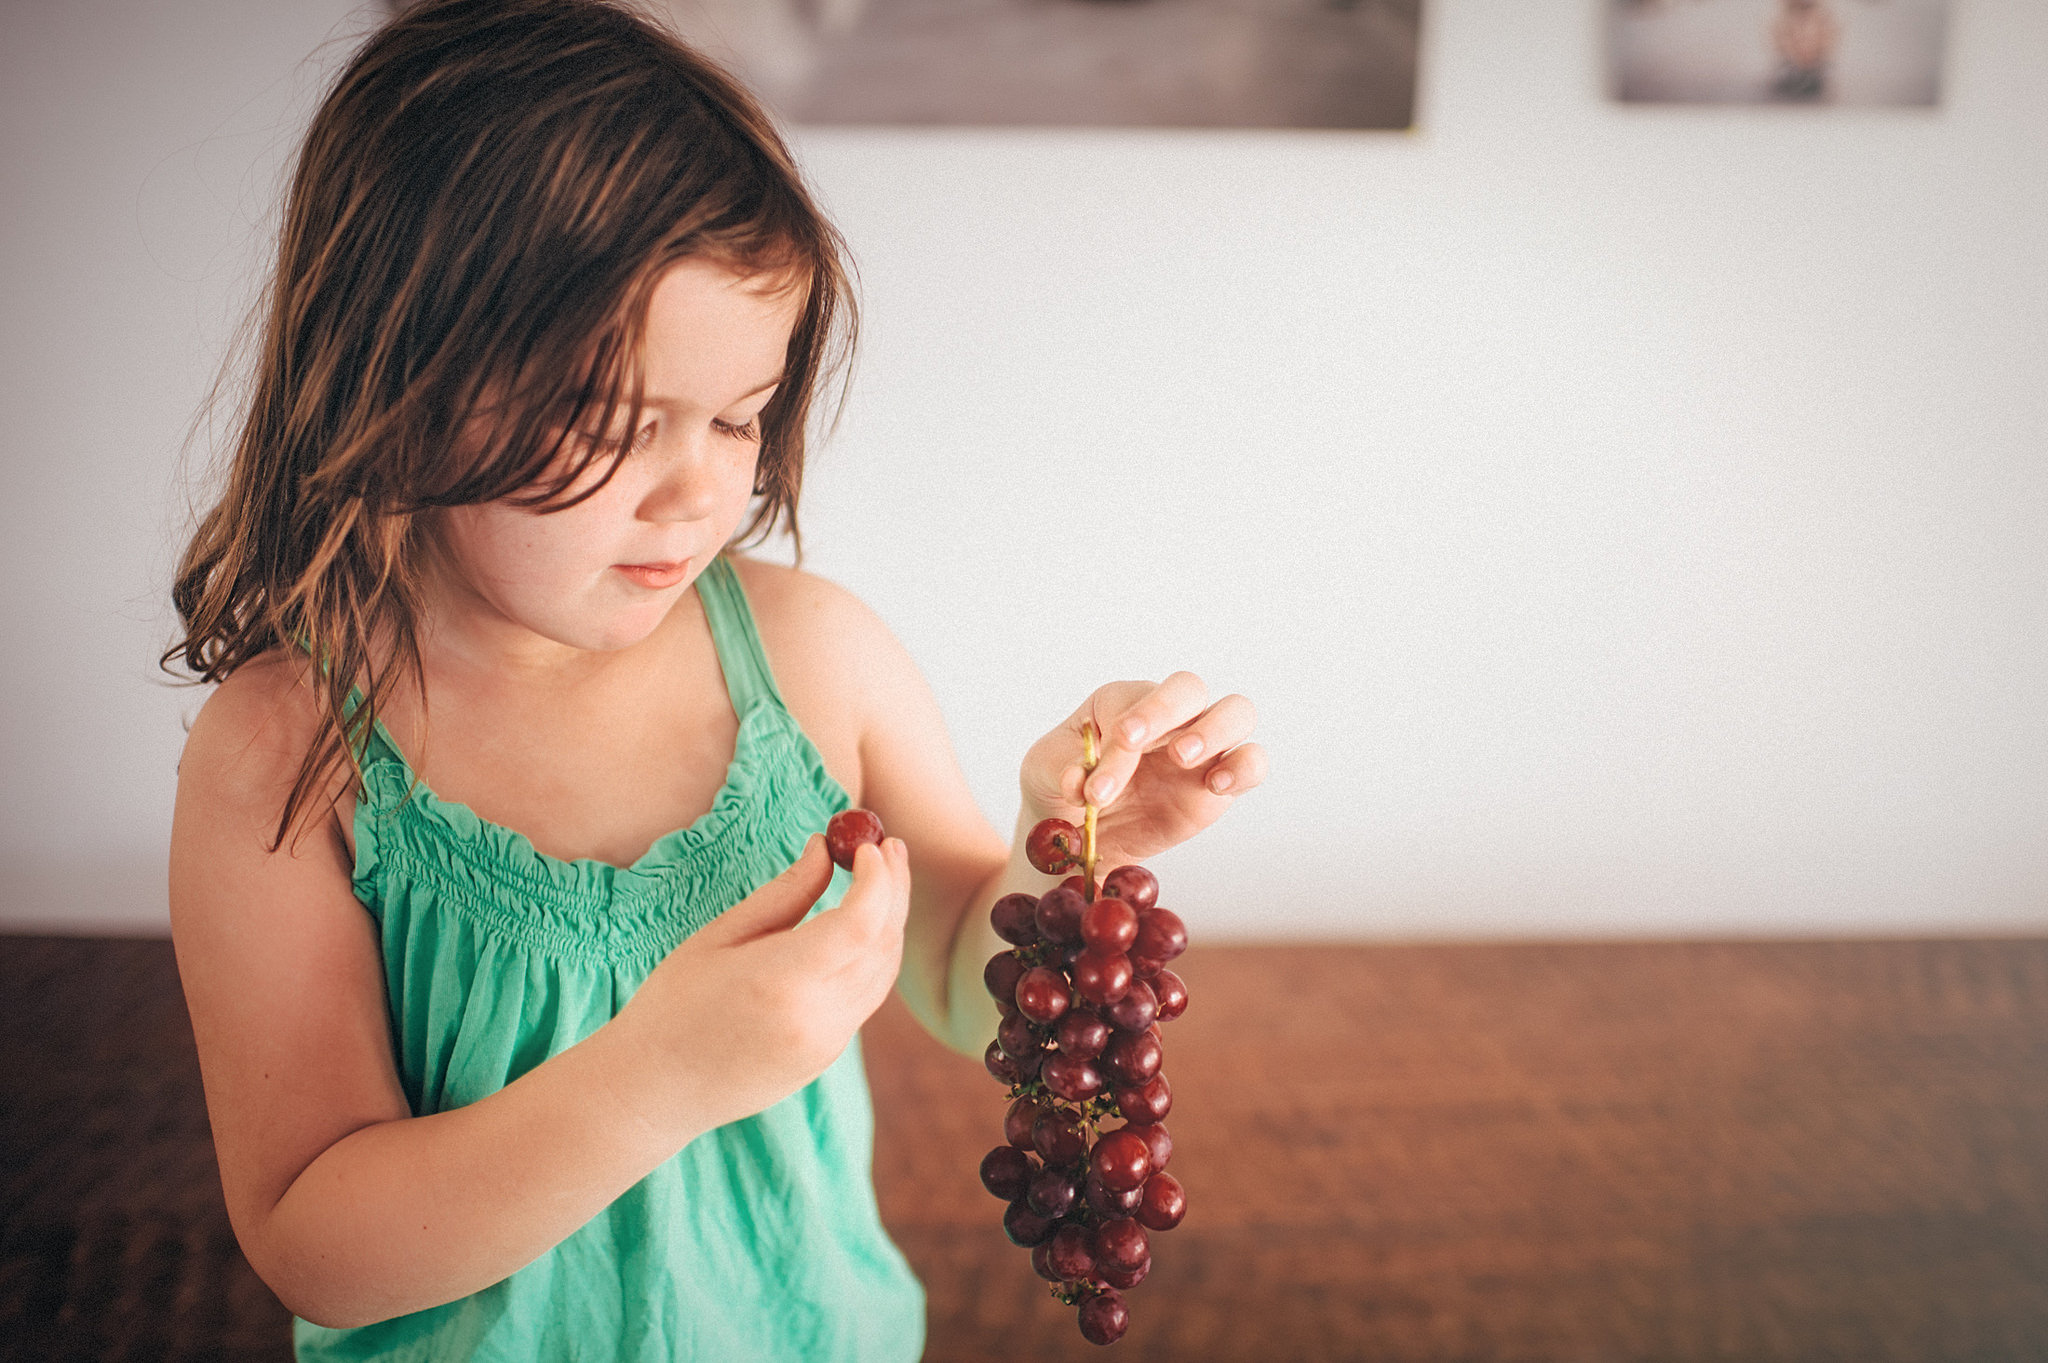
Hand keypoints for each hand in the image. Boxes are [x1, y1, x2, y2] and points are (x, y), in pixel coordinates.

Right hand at [609, 833, 911, 1136]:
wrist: (657, 1090)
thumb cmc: (675, 1003)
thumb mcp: (720, 936)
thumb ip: (783, 893)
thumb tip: (824, 848)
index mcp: (782, 981)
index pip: (860, 922)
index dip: (876, 879)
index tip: (868, 845)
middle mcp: (816, 1017)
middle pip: (882, 943)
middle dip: (894, 889)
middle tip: (890, 846)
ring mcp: (827, 1043)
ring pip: (883, 972)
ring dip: (891, 920)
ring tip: (882, 876)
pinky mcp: (827, 1056)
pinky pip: (867, 996)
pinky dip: (874, 954)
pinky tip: (861, 926)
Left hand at [1020, 672, 1265, 868]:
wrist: (1083, 833)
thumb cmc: (1062, 786)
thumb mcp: (1043, 774)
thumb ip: (1058, 770)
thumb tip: (1079, 780)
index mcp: (1121, 701)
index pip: (1132, 704)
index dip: (1117, 740)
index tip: (1096, 786)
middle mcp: (1166, 715)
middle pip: (1188, 687)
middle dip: (1166, 711)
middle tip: (1139, 744)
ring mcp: (1200, 745)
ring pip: (1236, 712)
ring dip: (1216, 730)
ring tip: (1182, 760)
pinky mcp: (1221, 782)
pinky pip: (1252, 761)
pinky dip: (1245, 768)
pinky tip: (1216, 786)